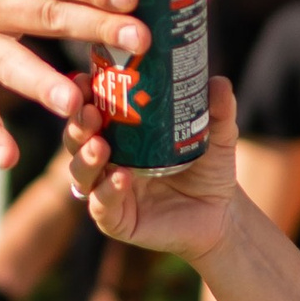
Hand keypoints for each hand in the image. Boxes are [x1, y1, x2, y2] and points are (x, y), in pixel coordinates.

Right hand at [65, 73, 242, 266]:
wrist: (221, 215)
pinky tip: (121, 178)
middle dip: (78, 126)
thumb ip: (217, 110)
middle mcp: (108, 162)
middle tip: (89, 112)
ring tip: (99, 146)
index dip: (84, 97)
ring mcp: (109, 192)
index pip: (92, 112)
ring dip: (85, 158)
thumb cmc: (209, 169)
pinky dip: (108, 192)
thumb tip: (219, 82)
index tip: (86, 79)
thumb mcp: (216, 136)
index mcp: (121, 136)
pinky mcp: (117, 221)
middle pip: (77, 141)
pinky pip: (102, 206)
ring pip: (81, 174)